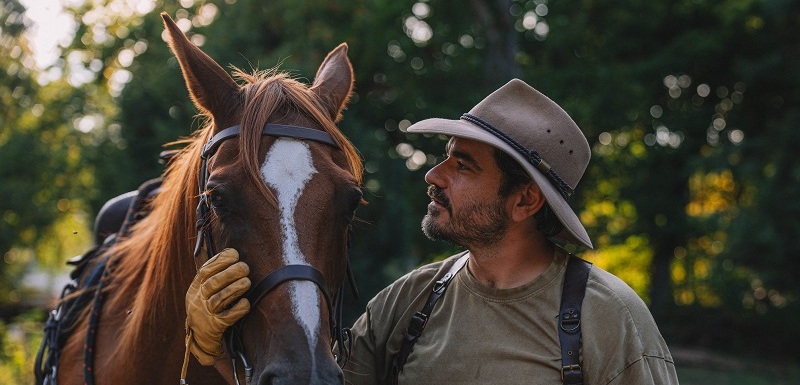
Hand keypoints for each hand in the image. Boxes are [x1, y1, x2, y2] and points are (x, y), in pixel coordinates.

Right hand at [185, 248, 250, 364]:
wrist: (201, 340)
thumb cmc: (207, 307)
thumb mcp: (203, 289)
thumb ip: (212, 270)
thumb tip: (221, 247)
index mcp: (195, 288)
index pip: (204, 271)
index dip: (220, 260)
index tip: (235, 254)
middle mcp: (197, 301)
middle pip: (212, 284)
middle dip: (230, 273)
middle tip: (245, 268)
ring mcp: (205, 315)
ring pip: (219, 299)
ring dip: (235, 288)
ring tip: (247, 281)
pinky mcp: (215, 328)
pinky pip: (227, 318)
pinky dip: (238, 309)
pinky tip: (246, 303)